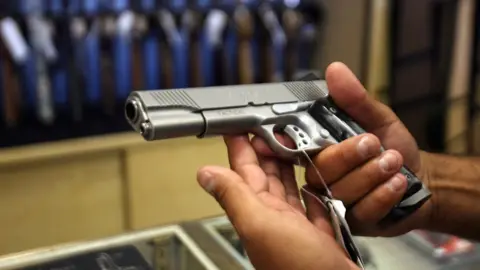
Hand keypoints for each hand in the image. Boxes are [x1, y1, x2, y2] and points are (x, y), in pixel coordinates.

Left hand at [197, 135, 359, 269]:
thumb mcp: (261, 226)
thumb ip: (235, 197)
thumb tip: (205, 174)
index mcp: (258, 212)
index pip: (244, 171)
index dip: (241, 147)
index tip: (238, 126)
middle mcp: (274, 218)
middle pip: (266, 176)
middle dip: (265, 149)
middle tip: (267, 127)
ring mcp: (297, 227)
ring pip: (288, 187)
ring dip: (287, 165)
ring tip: (288, 144)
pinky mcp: (319, 234)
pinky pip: (312, 205)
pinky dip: (312, 189)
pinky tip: (313, 179)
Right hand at [253, 62, 433, 236]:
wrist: (421, 178)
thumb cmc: (392, 147)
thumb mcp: (377, 118)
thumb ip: (355, 99)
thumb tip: (335, 70)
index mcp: (318, 151)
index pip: (291, 148)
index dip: (283, 143)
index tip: (287, 136)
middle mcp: (321, 178)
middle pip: (318, 171)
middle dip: (348, 156)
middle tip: (373, 143)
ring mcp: (335, 203)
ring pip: (341, 191)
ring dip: (371, 174)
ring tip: (394, 161)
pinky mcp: (353, 222)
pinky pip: (362, 211)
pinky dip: (382, 194)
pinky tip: (397, 183)